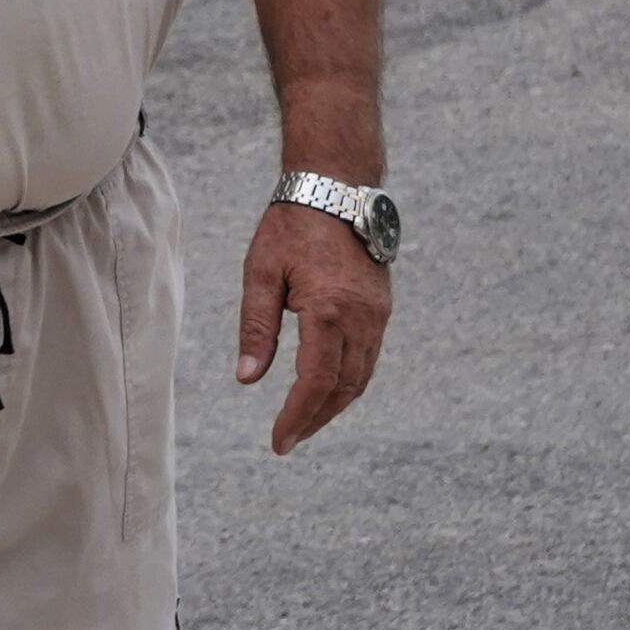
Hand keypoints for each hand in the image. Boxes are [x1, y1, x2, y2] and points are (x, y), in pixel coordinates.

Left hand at [233, 202, 387, 454]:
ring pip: (362, 377)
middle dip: (315, 418)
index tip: (279, 441)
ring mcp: (378, 314)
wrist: (337, 188)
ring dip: (335, 404)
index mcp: (329, 311)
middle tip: (287, 440)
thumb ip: (256, 328)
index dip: (298, 417)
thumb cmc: (292, 226)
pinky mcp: (382, 308)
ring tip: (304, 421)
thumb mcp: (261, 274)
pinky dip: (349, 381)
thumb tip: (248, 378)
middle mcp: (362, 318)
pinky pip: (369, 357)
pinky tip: (326, 389)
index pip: (316, 382)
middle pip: (343, 388)